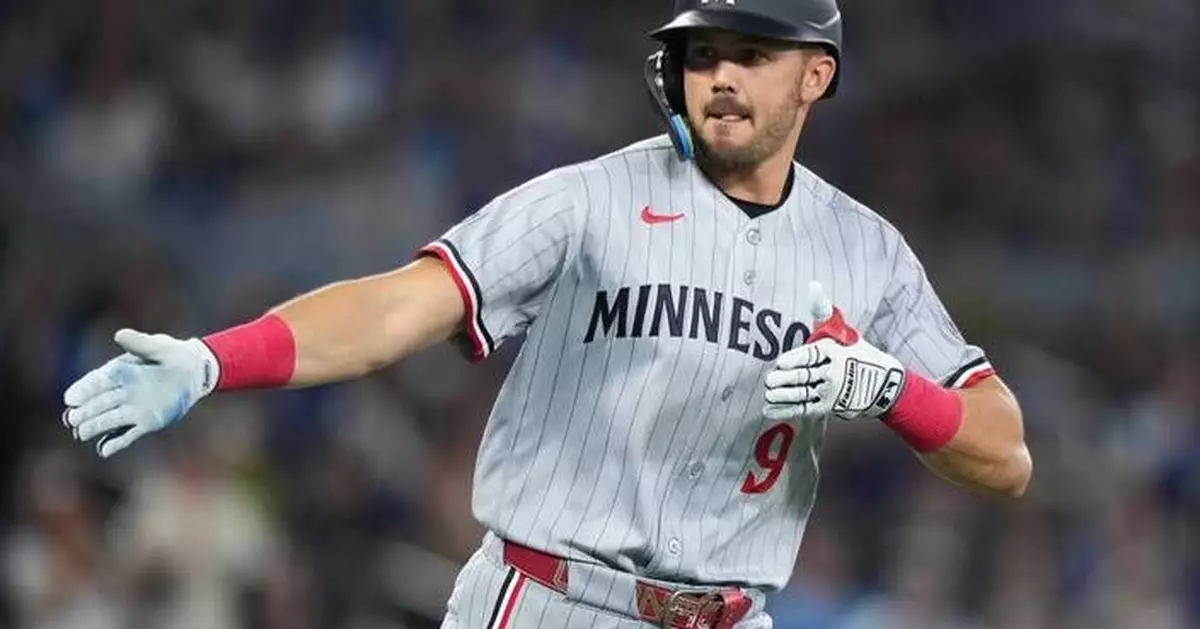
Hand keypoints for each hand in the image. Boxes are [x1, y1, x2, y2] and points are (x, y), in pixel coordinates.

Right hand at [62, 330, 218, 457]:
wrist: (194, 371)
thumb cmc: (173, 354)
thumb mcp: (159, 346)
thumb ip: (140, 343)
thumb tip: (120, 335)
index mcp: (120, 372)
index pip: (96, 382)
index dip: (83, 390)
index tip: (71, 399)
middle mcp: (122, 392)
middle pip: (98, 404)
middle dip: (84, 412)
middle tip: (72, 419)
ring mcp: (133, 409)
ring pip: (108, 420)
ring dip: (94, 427)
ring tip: (81, 434)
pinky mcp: (146, 422)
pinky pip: (127, 435)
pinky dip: (115, 443)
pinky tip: (103, 451)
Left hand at [763, 282, 905, 421]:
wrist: (884, 383)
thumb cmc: (855, 352)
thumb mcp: (841, 330)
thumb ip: (822, 310)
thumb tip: (813, 285)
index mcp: (833, 351)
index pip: (811, 356)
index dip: (794, 360)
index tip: (780, 363)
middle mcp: (833, 372)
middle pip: (804, 376)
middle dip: (785, 380)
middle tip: (769, 380)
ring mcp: (831, 391)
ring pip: (802, 394)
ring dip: (783, 397)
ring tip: (768, 395)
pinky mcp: (829, 407)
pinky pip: (804, 409)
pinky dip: (785, 410)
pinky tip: (770, 409)